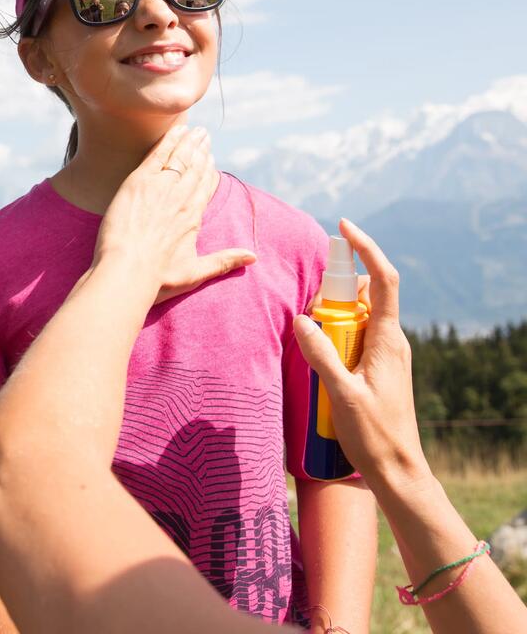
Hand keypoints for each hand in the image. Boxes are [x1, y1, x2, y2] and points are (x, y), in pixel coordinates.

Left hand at [94, 125, 255, 300]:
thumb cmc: (158, 279)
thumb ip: (224, 261)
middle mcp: (181, 198)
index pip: (205, 187)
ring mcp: (161, 187)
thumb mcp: (196, 273)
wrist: (128, 271)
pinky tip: (177, 129)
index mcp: (194, 216)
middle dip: (201, 151)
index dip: (209, 173)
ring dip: (189, 142)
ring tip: (196, 130)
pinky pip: (158, 154)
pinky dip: (169, 140)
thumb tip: (253, 257)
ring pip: (180, 157)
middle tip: (205, 136)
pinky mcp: (139, 182)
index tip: (211, 161)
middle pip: (195, 168)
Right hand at [292, 218, 430, 493]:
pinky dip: (338, 331)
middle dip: (337, 287)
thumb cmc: (374, 435)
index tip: (344, 227)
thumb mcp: (341, 393)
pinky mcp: (380, 366)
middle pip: (366, 293)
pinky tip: (320, 351)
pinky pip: (358, 334)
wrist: (399, 471)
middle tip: (311, 303)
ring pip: (360, 314)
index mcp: (389, 339)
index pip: (383, 280)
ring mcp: (388, 352)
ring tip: (312, 333)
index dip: (366, 248)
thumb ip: (321, 354)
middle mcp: (392, 339)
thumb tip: (301, 318)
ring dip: (335, 313)